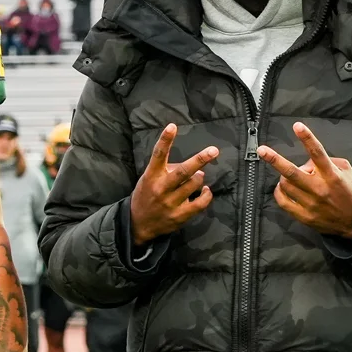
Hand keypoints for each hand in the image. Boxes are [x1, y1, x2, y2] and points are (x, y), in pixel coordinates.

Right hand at [128, 124, 216, 244]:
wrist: (138, 224)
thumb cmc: (145, 196)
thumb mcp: (149, 179)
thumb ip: (166, 170)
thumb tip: (194, 166)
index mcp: (151, 176)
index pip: (158, 155)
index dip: (165, 140)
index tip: (172, 126)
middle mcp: (161, 188)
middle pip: (182, 172)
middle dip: (199, 160)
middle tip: (213, 150)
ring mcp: (171, 203)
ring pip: (193, 185)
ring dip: (200, 177)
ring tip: (199, 175)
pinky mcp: (180, 215)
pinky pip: (200, 203)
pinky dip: (206, 195)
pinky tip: (206, 191)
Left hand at [259, 123, 351, 238]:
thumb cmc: (350, 192)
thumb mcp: (346, 171)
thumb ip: (328, 161)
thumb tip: (307, 161)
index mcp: (331, 175)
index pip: (318, 153)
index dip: (307, 138)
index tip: (297, 126)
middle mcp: (319, 188)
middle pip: (292, 172)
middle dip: (275, 159)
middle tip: (262, 150)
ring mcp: (311, 203)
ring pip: (285, 185)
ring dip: (283, 177)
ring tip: (288, 175)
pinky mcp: (305, 216)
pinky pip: (283, 201)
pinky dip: (279, 192)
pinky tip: (282, 188)